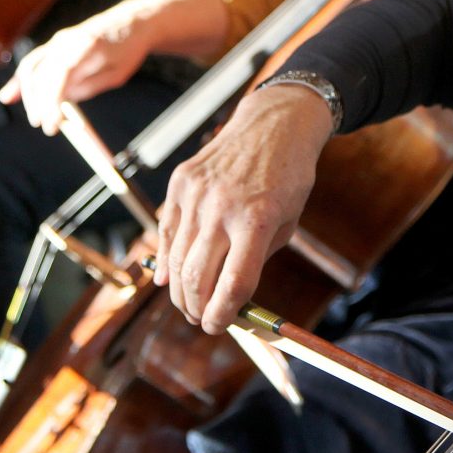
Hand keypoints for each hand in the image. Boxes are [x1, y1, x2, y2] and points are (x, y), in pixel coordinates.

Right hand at [1, 0, 168, 132]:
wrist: (132, 22)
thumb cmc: (127, 49)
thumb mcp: (116, 73)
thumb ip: (89, 86)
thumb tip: (63, 102)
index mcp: (85, 45)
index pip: (60, 74)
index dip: (51, 100)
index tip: (51, 123)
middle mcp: (67, 39)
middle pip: (41, 71)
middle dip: (38, 102)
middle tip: (43, 125)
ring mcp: (59, 40)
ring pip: (32, 66)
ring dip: (25, 92)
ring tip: (29, 115)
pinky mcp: (56, 45)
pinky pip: (34, 63)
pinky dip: (22, 80)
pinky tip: (10, 95)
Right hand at [154, 83, 332, 332]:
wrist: (273, 124)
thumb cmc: (288, 178)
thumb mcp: (286, 223)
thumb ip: (256, 260)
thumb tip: (228, 298)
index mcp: (257, 219)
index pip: (234, 284)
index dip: (223, 315)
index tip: (219, 327)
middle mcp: (222, 207)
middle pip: (198, 276)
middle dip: (197, 308)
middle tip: (201, 319)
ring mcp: (196, 193)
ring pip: (177, 258)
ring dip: (179, 290)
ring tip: (188, 304)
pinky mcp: (181, 182)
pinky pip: (166, 230)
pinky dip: (165, 259)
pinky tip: (166, 277)